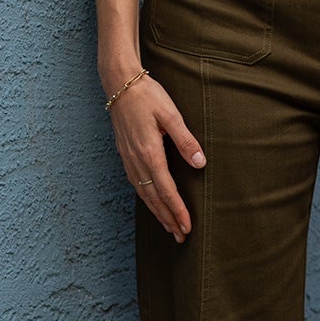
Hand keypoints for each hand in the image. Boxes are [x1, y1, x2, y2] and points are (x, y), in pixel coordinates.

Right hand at [107, 75, 204, 241]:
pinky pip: (136, 184)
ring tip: (169, 227)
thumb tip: (200, 163)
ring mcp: (128, 159)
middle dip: (168, 219)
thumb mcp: (171, 114)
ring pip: (144, 193)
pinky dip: (146, 199)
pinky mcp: (125, 154)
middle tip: (181, 236)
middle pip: (154, 198)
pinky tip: (152, 203)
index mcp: (149, 153)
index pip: (166, 190)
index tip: (187, 227)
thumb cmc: (147, 96)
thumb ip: (185, 140)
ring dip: (157, 212)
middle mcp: (136, 161)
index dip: (178, 211)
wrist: (119, 84)